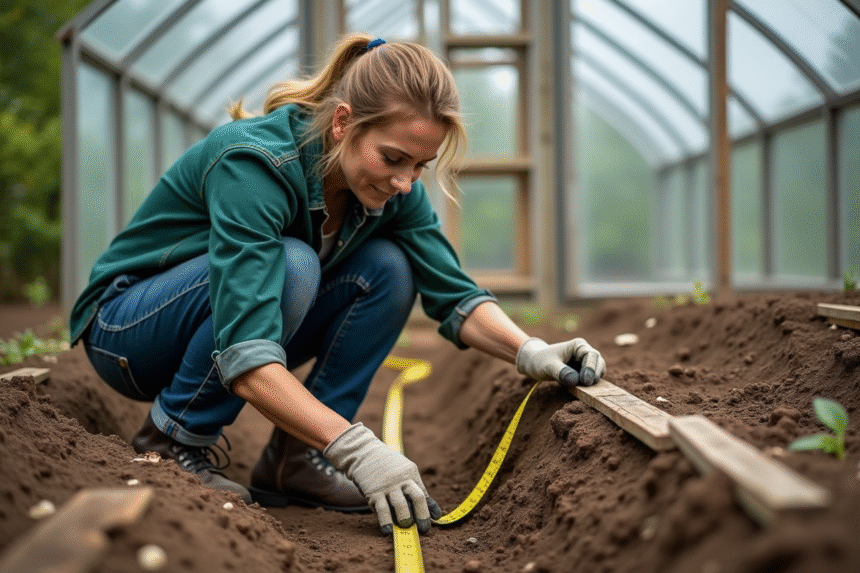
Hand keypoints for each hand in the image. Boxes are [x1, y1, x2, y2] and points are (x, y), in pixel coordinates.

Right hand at [323, 423, 441, 534]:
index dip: (429, 508)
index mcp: (411, 473)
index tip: (434, 520)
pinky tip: (388, 530)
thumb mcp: (404, 470)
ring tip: (406, 528)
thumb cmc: (387, 466)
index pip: (423, 493)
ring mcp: (387, 486)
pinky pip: (381, 509)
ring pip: (399, 505)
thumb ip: (417, 489)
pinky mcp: (373, 492)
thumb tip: (435, 513)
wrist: (363, 453)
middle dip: (422, 515)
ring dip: (405, 519)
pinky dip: (385, 521)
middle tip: (424, 529)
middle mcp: (401, 479)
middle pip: (416, 497)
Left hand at [516, 337, 605, 386]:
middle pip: (598, 363)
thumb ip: (560, 372)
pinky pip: (592, 379)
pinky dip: (590, 385)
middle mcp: (585, 352)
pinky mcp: (583, 373)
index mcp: (578, 345)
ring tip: (583, 388)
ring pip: (597, 371)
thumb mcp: (548, 366)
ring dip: (593, 380)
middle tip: (587, 386)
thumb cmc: (540, 361)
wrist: (534, 364)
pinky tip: (582, 390)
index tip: (585, 381)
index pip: (592, 355)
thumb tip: (575, 380)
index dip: (591, 368)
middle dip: (594, 374)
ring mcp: (585, 363)